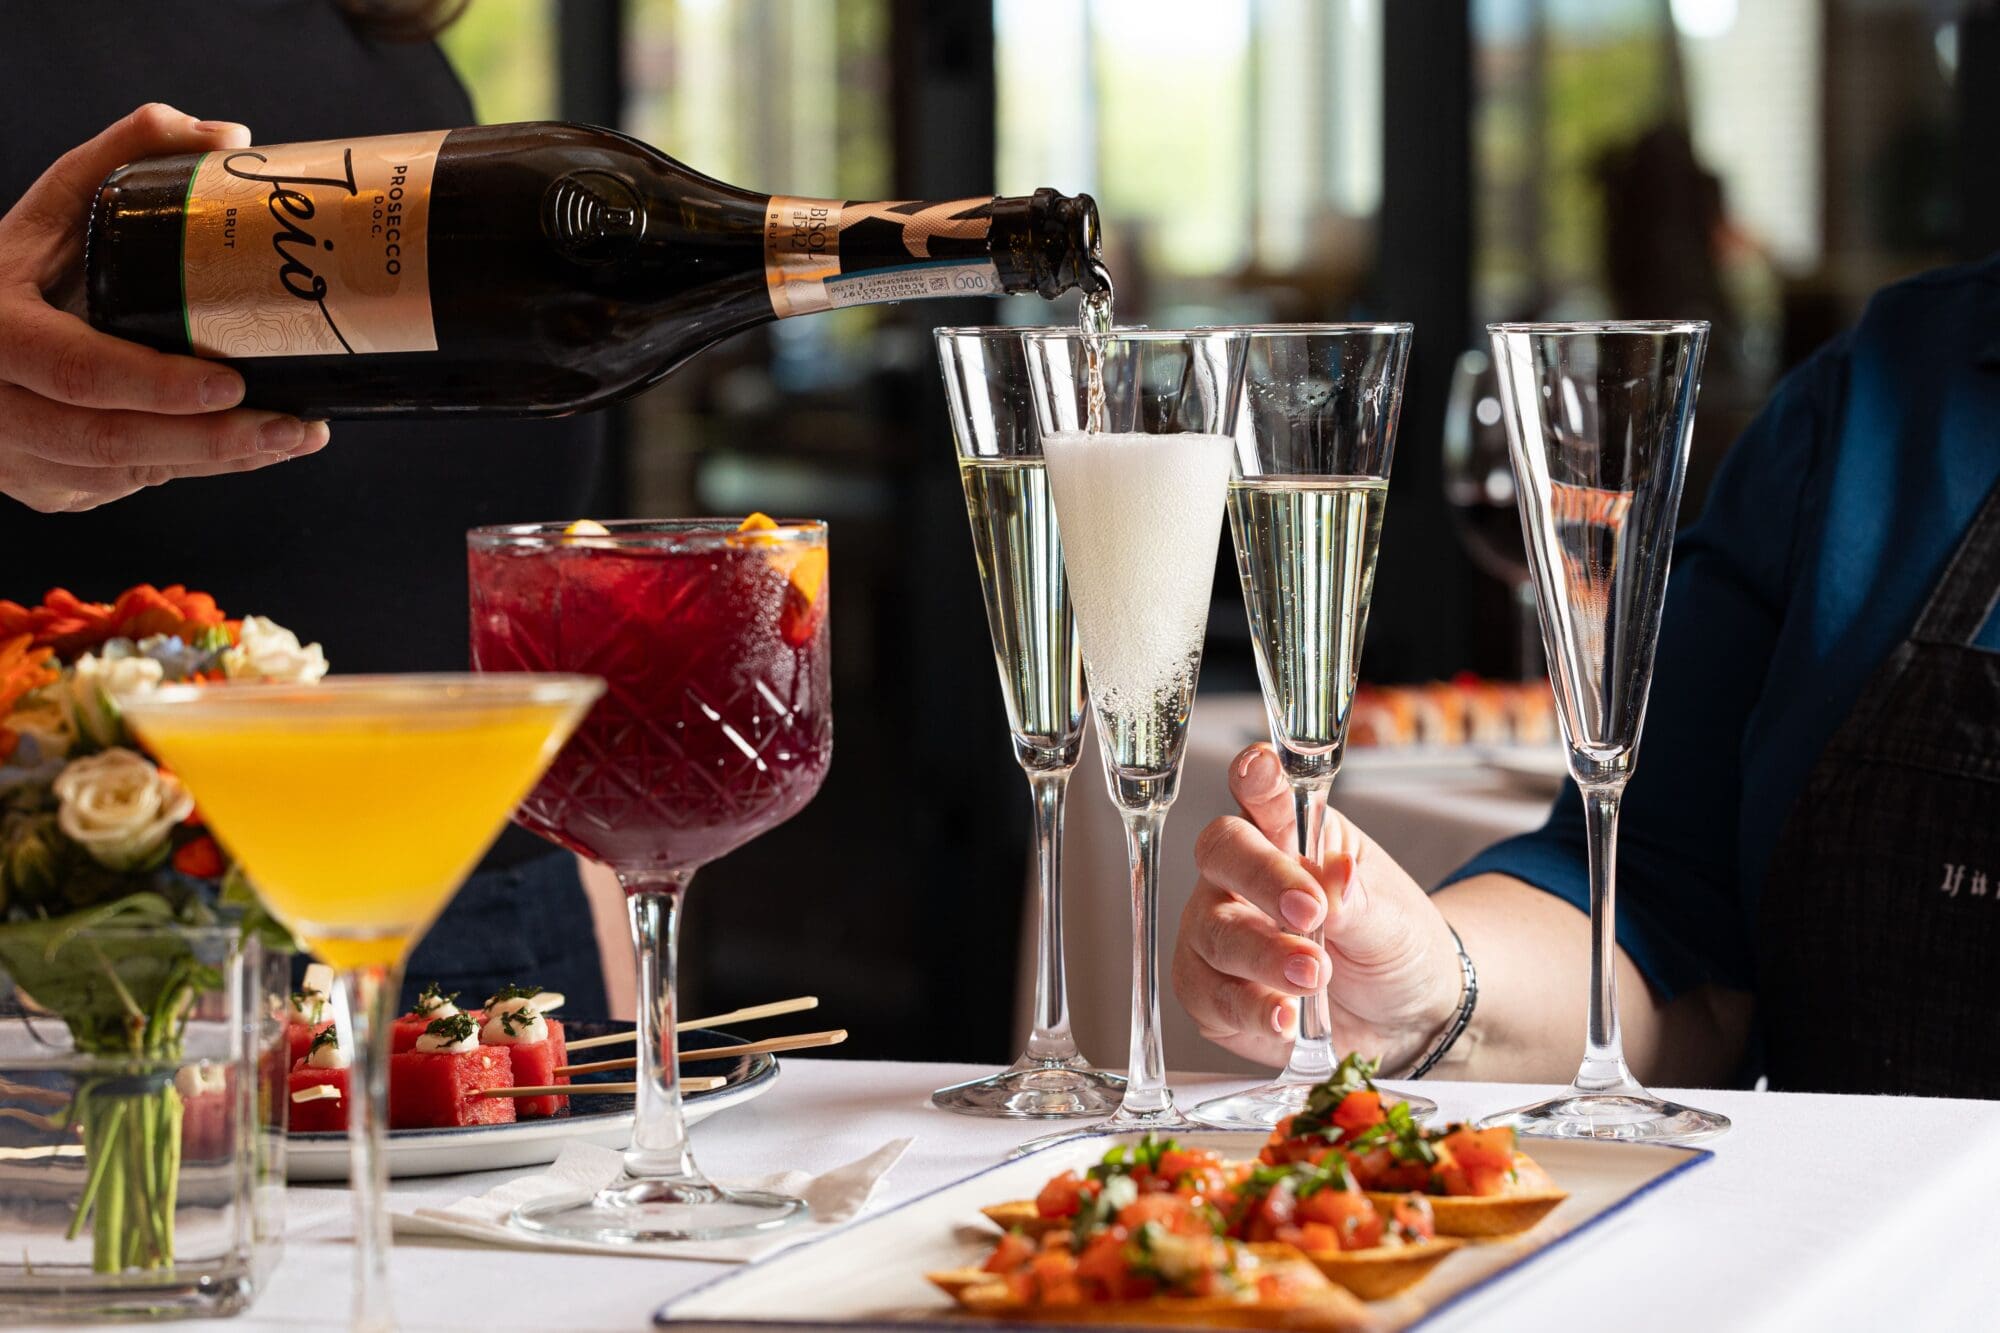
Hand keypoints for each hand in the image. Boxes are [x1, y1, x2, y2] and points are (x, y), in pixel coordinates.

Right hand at [0, 103, 328, 512]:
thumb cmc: (8, 269)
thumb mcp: (51, 205)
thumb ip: (125, 158)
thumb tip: (226, 138)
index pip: (79, 371)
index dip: (157, 385)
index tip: (233, 383)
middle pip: (112, 440)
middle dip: (215, 442)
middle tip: (297, 427)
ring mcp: (14, 457)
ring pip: (125, 473)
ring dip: (218, 463)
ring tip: (294, 437)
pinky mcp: (44, 488)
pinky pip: (124, 488)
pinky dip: (190, 472)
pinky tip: (248, 451)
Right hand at [1173, 742, 1464, 1069]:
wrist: (1401, 1018)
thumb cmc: (1392, 947)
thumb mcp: (1393, 921)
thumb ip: (1359, 901)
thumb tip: (1335, 876)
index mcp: (1289, 835)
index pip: (1262, 796)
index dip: (1256, 779)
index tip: (1260, 768)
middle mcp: (1240, 877)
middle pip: (1221, 855)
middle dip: (1264, 881)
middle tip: (1311, 912)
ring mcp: (1217, 932)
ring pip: (1213, 931)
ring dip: (1264, 955)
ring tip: (1315, 977)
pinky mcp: (1210, 992)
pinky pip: (1207, 996)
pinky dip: (1248, 1008)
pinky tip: (1286, 1018)